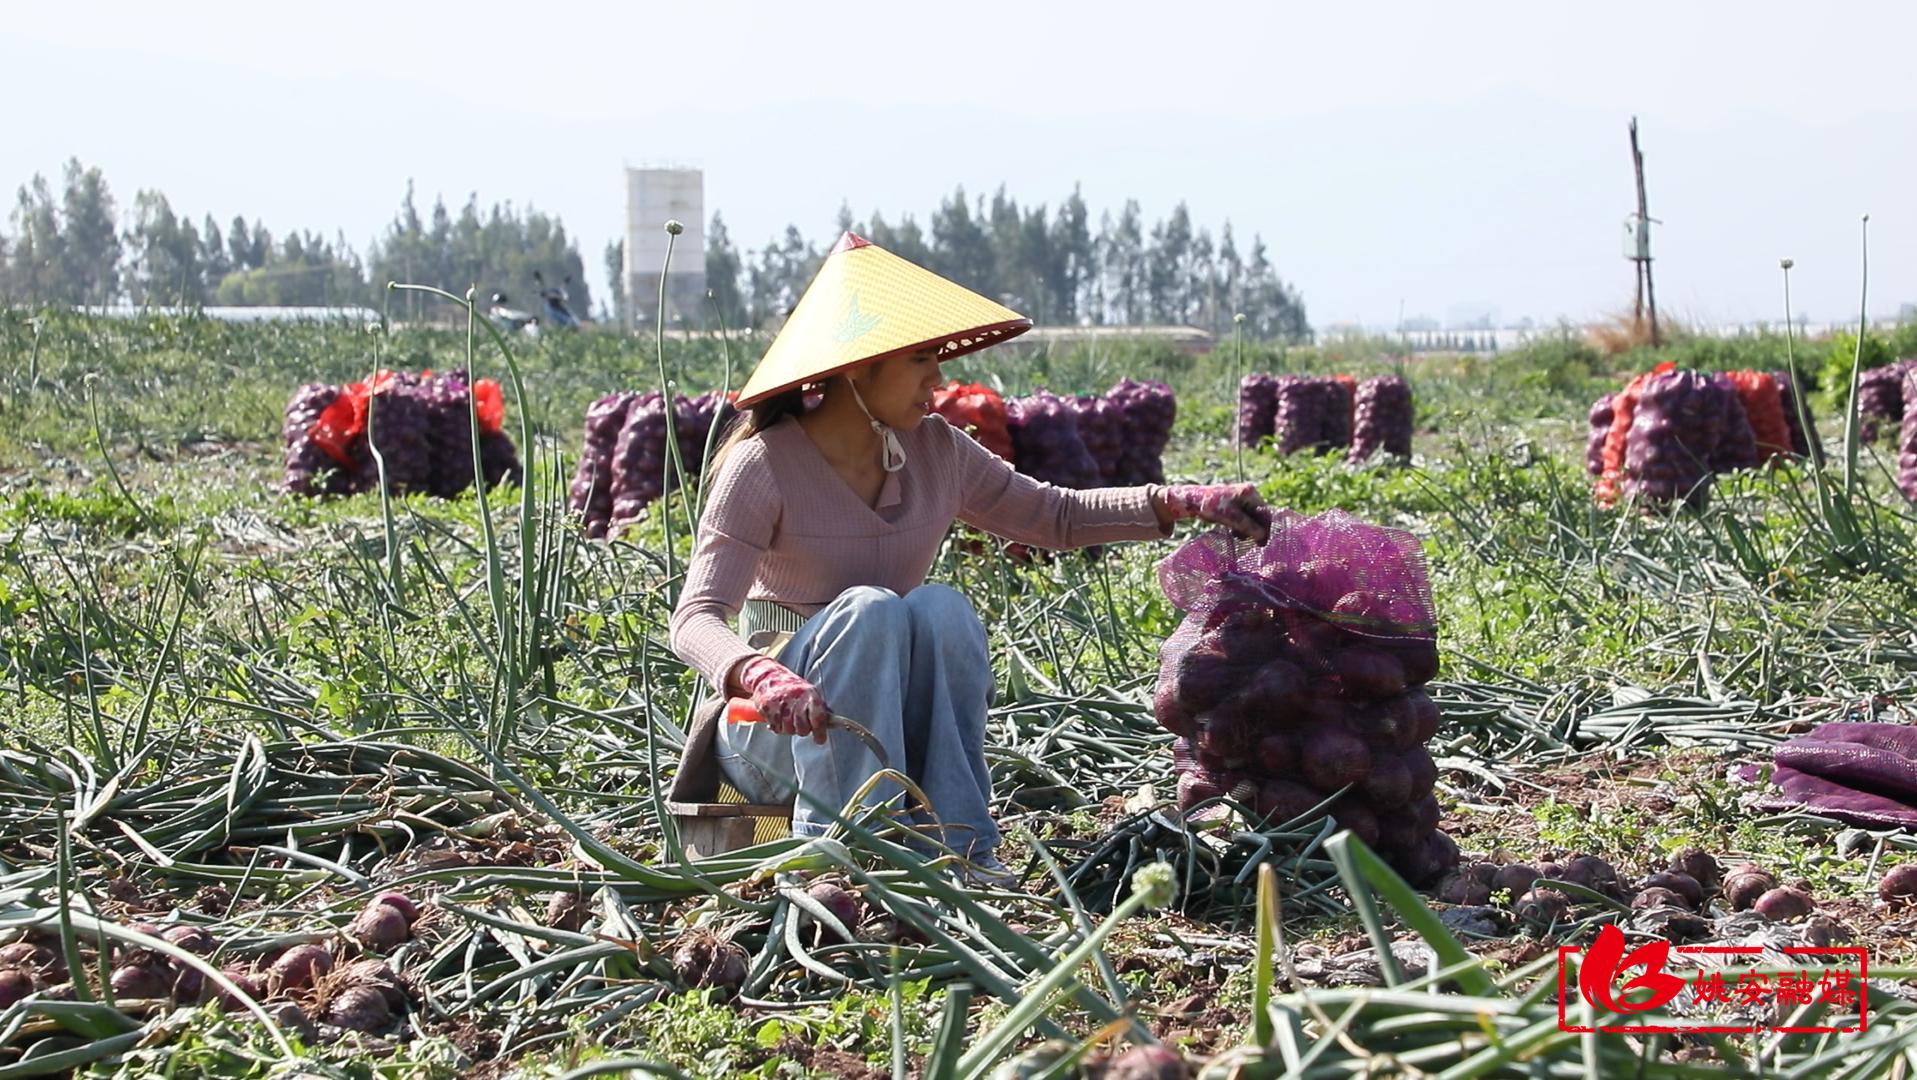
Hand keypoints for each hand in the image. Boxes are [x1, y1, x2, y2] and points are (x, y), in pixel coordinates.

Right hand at [736, 656, 831, 743]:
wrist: (768, 677)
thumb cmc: (794, 690)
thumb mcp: (810, 693)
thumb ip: (819, 708)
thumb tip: (836, 724)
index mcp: (810, 694)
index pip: (818, 716)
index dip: (820, 731)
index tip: (819, 740)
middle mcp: (796, 698)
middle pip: (802, 727)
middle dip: (802, 730)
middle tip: (801, 726)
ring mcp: (781, 703)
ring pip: (788, 730)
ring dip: (789, 729)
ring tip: (788, 719)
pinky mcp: (767, 707)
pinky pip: (775, 727)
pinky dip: (777, 727)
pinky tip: (778, 718)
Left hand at [1155, 483, 1271, 542]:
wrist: (1194, 501)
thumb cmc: (1212, 506)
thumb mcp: (1231, 517)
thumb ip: (1247, 525)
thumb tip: (1262, 536)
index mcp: (1250, 492)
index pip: (1265, 512)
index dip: (1265, 528)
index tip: (1262, 542)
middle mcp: (1248, 493)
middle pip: (1259, 515)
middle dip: (1256, 529)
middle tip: (1255, 543)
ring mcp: (1242, 499)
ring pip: (1252, 518)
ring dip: (1247, 529)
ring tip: (1238, 536)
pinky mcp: (1235, 505)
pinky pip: (1244, 518)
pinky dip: (1241, 527)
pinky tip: (1234, 533)